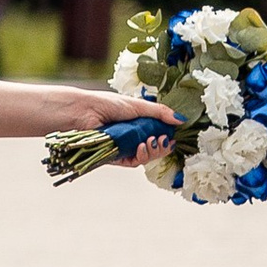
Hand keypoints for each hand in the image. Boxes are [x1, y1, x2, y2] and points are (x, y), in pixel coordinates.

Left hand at [52, 86, 179, 155]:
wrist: (85, 112)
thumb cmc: (107, 104)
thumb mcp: (138, 106)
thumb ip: (160, 113)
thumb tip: (181, 119)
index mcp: (137, 124)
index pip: (158, 133)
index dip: (167, 136)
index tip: (174, 134)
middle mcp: (132, 137)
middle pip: (154, 148)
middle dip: (162, 146)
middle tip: (164, 140)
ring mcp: (125, 148)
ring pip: (146, 157)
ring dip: (153, 151)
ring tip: (152, 142)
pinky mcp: (116, 158)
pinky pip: (134, 162)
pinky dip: (141, 156)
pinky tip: (142, 147)